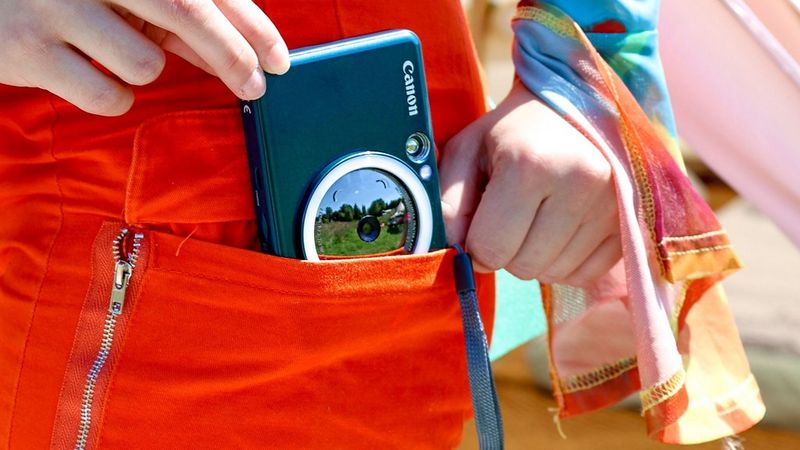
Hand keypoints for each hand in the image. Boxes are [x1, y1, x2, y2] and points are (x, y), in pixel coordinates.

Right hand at [0, 0, 288, 115]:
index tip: (279, 59)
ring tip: (114, 52)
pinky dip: (115, 98)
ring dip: (147, 70)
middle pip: (186, 12)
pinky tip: (90, 75)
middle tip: (256, 87)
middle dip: (233, 56)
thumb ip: (172, 14)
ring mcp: (54, 5)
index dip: (252, 24)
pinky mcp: (28, 50)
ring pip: (145, 63)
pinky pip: (107, 97)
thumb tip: (234, 54)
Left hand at [440, 81, 621, 285]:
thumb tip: (451, 253)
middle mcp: (580, 183)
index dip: (475, 245)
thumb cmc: (512, 131)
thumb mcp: (467, 151)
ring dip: (536, 258)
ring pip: (554, 274)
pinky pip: (586, 274)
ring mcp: (613, 203)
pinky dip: (566, 262)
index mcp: (531, 164)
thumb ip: (448, 204)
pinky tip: (561, 228)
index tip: (480, 222)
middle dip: (506, 251)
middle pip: (523, 266)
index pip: (490, 248)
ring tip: (537, 216)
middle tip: (510, 216)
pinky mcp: (632, 220)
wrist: (576, 102)